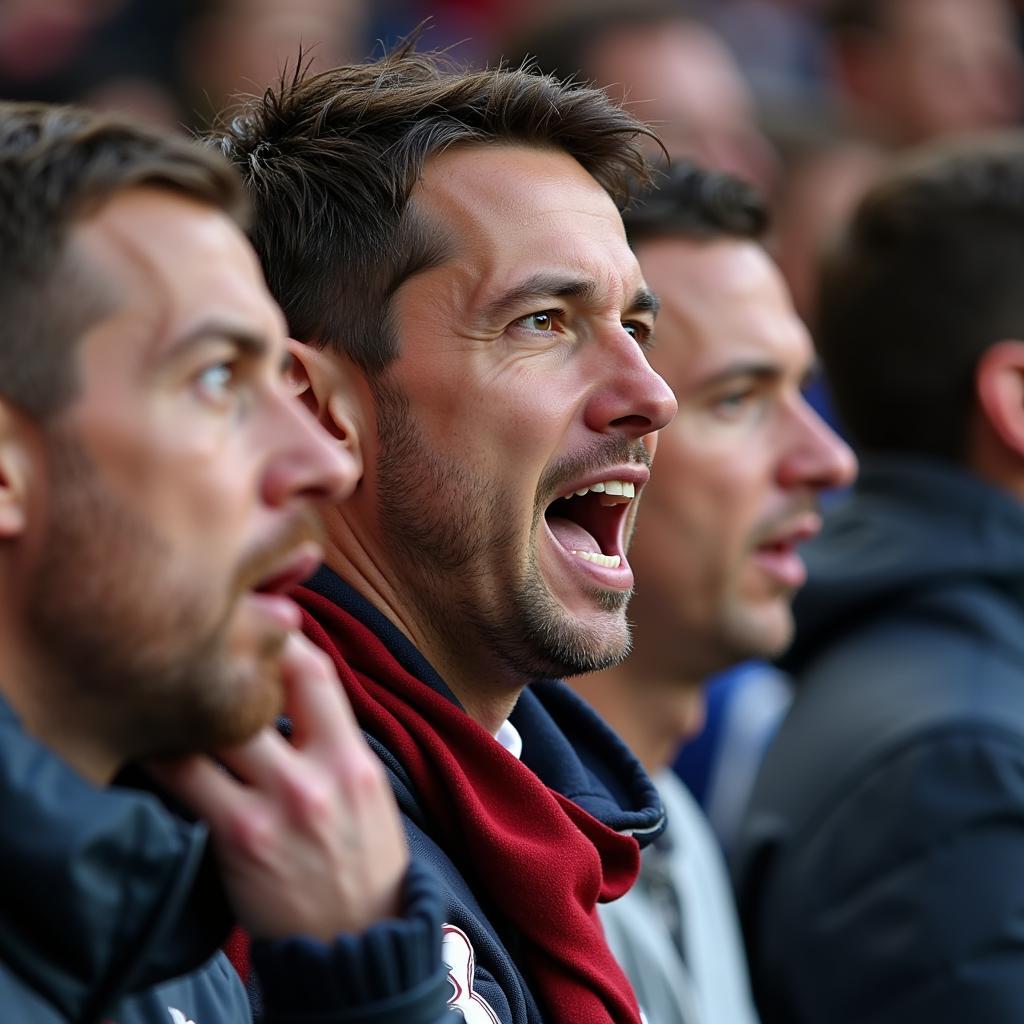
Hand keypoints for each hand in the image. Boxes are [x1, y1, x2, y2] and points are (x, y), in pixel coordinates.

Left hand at [148, 632, 407, 939]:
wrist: (355, 942)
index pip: (314, 673)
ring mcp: (272, 812)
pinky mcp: (235, 843)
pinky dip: (164, 758)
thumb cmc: (361, 857)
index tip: (256, 628)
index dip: (279, 640)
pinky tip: (152, 745)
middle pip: (255, 693)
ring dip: (183, 710)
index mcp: (353, 760)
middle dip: (221, 664)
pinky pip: (185, 784)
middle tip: (193, 653)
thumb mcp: (367, 787)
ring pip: (210, 734)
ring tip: (165, 695)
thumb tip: (287, 680)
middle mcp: (315, 779)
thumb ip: (331, 734)